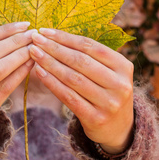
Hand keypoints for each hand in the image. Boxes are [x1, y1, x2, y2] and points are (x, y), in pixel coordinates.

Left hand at [28, 28, 133, 153]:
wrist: (119, 128)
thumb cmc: (107, 92)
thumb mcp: (109, 73)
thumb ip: (90, 57)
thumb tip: (54, 37)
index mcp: (124, 67)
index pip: (90, 47)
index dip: (65, 38)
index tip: (45, 31)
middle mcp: (120, 84)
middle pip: (81, 61)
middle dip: (55, 48)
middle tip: (35, 39)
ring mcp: (109, 103)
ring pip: (73, 78)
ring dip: (50, 64)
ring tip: (34, 54)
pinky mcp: (96, 119)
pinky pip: (69, 97)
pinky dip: (52, 83)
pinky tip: (39, 72)